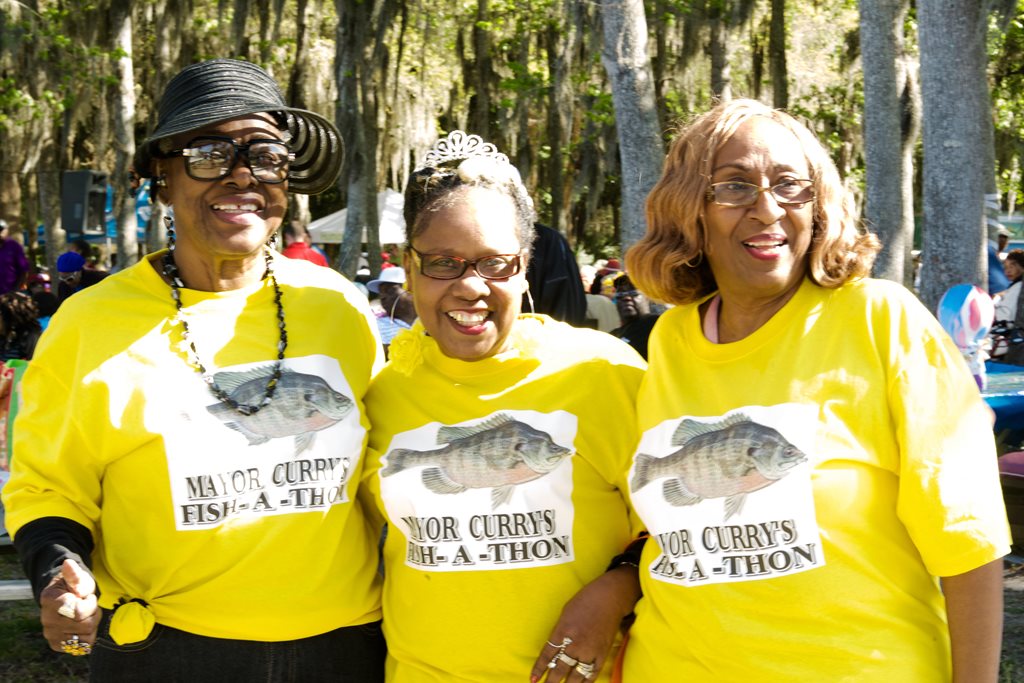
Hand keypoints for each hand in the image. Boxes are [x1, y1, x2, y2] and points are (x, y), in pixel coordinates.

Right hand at [39, 559, 101, 654]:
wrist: (66, 599)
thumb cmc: (75, 587)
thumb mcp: (78, 578)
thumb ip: (75, 574)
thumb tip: (68, 564)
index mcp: (49, 600)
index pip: (78, 612)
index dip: (89, 604)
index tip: (86, 597)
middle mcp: (46, 620)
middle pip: (85, 625)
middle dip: (93, 614)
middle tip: (88, 606)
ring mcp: (50, 634)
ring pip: (85, 637)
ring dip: (92, 625)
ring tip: (85, 615)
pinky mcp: (57, 645)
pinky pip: (82, 646)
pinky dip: (87, 637)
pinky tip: (82, 626)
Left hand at [529, 566, 640, 681]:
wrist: (609, 598)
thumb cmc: (585, 601)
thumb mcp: (565, 614)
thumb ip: (559, 633)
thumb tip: (555, 649)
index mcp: (562, 631)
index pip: (547, 655)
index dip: (539, 669)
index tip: (533, 679)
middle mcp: (575, 643)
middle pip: (559, 669)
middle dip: (551, 682)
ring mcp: (590, 650)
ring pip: (576, 676)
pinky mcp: (602, 654)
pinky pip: (592, 673)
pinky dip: (585, 682)